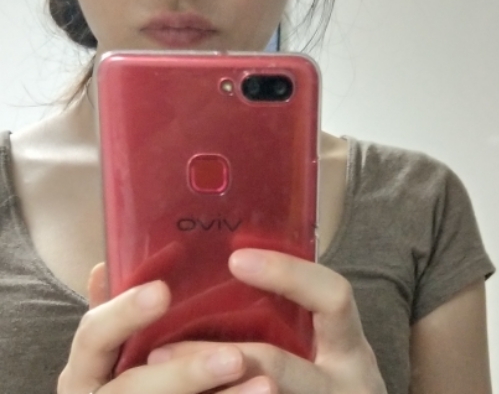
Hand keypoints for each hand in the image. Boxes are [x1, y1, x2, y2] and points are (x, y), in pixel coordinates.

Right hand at [57, 266, 248, 392]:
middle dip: (185, 375)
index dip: (124, 314)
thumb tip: (105, 266)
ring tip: (267, 385)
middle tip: (235, 357)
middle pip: (133, 390)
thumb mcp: (112, 351)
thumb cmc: (128, 384)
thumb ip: (115, 317)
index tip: (163, 291)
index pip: (93, 336)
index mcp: (83, 371)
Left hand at [147, 249, 386, 393]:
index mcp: (351, 350)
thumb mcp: (325, 353)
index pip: (333, 296)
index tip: (237, 259)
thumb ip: (292, 318)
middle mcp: (346, 387)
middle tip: (160, 349)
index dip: (288, 275)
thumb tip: (219, 265)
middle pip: (278, 367)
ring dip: (203, 390)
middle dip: (214, 357)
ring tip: (157, 374)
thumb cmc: (322, 387)